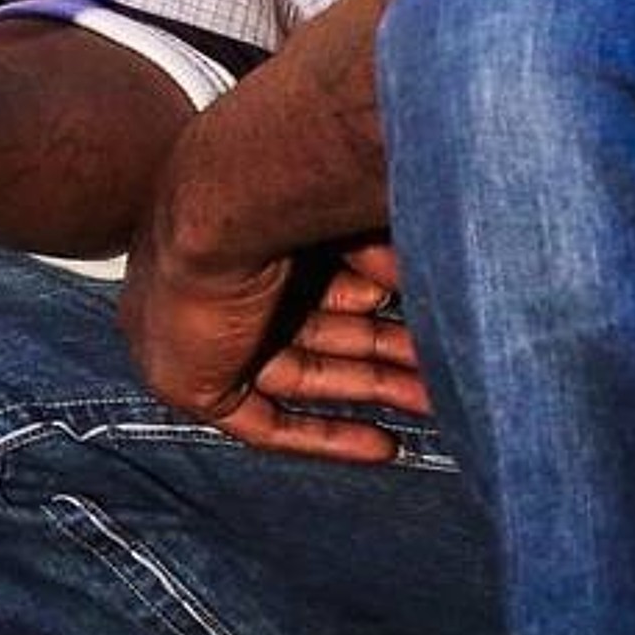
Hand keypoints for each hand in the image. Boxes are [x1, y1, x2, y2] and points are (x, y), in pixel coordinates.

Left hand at [119, 230, 422, 465]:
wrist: (227, 204)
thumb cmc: (286, 190)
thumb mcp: (347, 223)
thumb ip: (379, 255)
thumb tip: (422, 283)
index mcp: (255, 234)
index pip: (324, 284)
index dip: (377, 309)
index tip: (429, 321)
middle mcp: (226, 284)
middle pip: (319, 332)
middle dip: (385, 354)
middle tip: (442, 370)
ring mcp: (205, 334)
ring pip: (303, 374)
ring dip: (371, 388)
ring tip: (433, 401)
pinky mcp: (193, 382)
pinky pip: (264, 423)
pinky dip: (323, 436)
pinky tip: (380, 445)